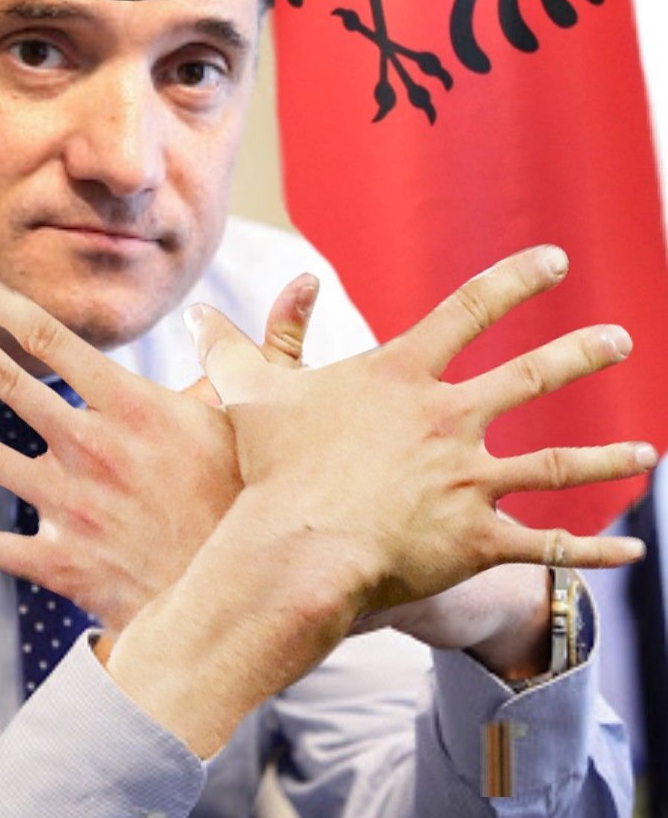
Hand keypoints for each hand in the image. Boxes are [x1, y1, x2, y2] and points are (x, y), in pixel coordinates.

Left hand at [0, 269, 318, 633]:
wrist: (255, 603)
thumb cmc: (258, 504)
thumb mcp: (266, 418)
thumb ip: (269, 348)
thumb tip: (303, 284)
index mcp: (132, 404)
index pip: (49, 337)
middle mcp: (90, 447)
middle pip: (0, 379)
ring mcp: (71, 507)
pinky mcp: (63, 566)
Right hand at [104, 246, 651, 754]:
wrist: (297, 547)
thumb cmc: (272, 468)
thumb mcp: (248, 395)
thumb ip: (230, 348)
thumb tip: (195, 312)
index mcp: (404, 377)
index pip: (470, 310)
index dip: (515, 281)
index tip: (554, 261)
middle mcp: (449, 421)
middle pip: (531, 379)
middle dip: (580, 354)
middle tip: (619, 340)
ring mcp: (469, 483)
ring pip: (556, 466)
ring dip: (607, 458)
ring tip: (646, 452)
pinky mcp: (475, 541)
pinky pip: (546, 547)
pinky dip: (591, 552)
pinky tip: (632, 556)